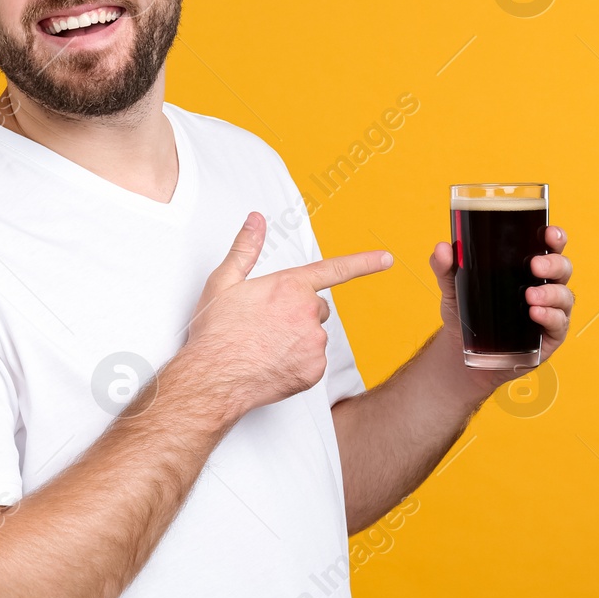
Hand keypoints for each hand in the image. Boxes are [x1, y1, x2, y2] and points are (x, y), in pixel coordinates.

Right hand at [178, 211, 392, 423]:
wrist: (213, 376)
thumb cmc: (216, 331)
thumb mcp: (223, 282)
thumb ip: (246, 248)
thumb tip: (256, 220)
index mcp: (289, 286)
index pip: (334, 269)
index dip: (363, 262)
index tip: (385, 258)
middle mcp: (307, 313)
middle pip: (316, 308)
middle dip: (298, 313)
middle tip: (267, 323)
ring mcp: (314, 343)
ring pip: (314, 336)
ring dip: (297, 338)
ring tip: (264, 346)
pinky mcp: (314, 370)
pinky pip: (314, 362)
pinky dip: (298, 363)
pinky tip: (272, 363)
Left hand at [429, 225, 574, 385]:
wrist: (463, 351)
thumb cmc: (466, 312)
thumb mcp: (452, 287)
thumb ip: (445, 267)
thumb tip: (442, 248)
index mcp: (526, 267)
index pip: (548, 247)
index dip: (554, 237)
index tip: (548, 233)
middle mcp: (544, 285)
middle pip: (562, 268)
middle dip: (553, 264)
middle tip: (534, 265)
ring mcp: (550, 311)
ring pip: (564, 296)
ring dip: (551, 293)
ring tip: (530, 296)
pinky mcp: (550, 335)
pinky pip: (559, 323)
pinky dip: (550, 317)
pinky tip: (535, 314)